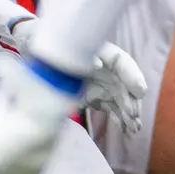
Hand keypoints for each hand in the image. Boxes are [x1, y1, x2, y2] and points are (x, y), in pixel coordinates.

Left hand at [8, 19, 145, 132]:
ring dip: (128, 113)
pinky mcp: (96, 94)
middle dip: (131, 101)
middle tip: (134, 118)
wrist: (33, 50)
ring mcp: (101, 81)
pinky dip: (119, 118)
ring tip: (133, 129)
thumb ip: (76, 56)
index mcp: (98, 49)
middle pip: (124, 83)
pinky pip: (112, 107)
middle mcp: (104, 65)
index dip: (133, 75)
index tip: (141, 91)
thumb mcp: (56, 48)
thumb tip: (97, 64)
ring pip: (120, 97)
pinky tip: (126, 130)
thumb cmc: (46, 43)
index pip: (121, 61)